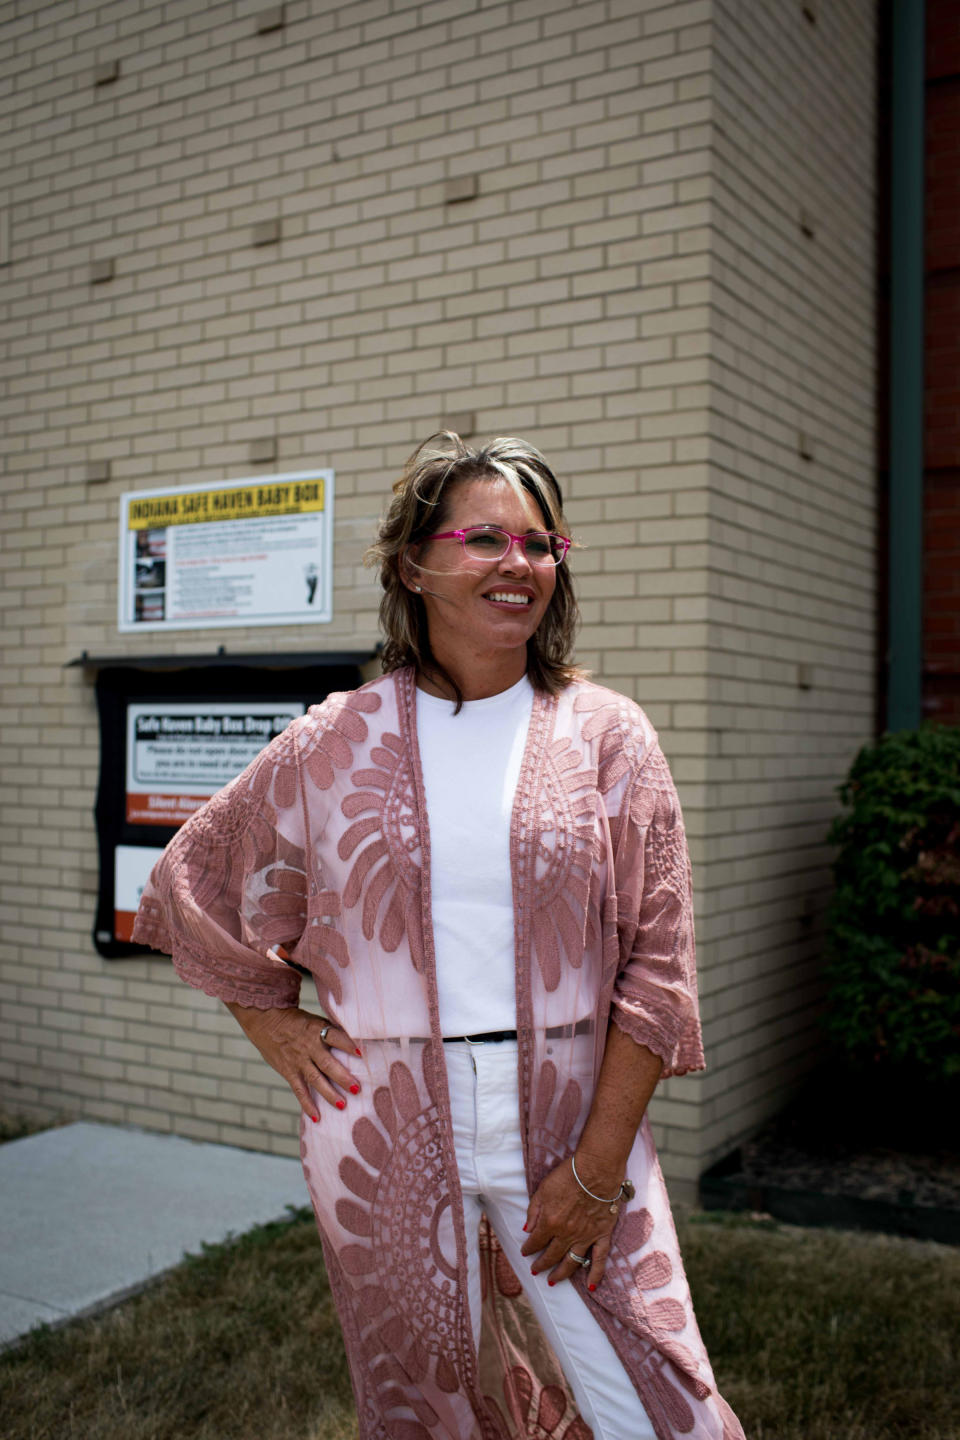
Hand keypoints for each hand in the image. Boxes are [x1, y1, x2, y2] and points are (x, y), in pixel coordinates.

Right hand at [226, 1004, 361, 1120]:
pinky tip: (317, 1118)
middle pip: (327, 1063)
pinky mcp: (289, 1072)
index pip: (334, 1037)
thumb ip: (331, 1031)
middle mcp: (309, 1047)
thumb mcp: (315, 1020)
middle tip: (357, 1088)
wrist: (266, 1021)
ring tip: (342, 1105)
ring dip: (329, 1094)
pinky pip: (299, 1090)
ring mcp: (298, 1061)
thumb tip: (356, 1041)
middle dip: (342, 1077)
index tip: (361, 1054)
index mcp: (317, 1030)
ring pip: (315, 1080)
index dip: (347, 1044)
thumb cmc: (298, 1021)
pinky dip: (307, 1105)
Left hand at [520, 1157, 618, 1291]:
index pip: (536, 1241)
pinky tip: (590, 1287)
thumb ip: (534, 1211)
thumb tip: (527, 1230)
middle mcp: (567, 1235)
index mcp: (550, 1223)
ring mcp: (585, 1237)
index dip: (529, 1248)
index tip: (525, 1252)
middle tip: (535, 1271)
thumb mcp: (543, 1189)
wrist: (596, 1170)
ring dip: (561, 1274)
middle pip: (552, 1255)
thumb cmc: (568, 1175)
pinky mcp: (602, 1235)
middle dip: (541, 1264)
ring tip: (553, 1281)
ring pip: (571, 1262)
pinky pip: (599, 1260)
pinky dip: (595, 1275)